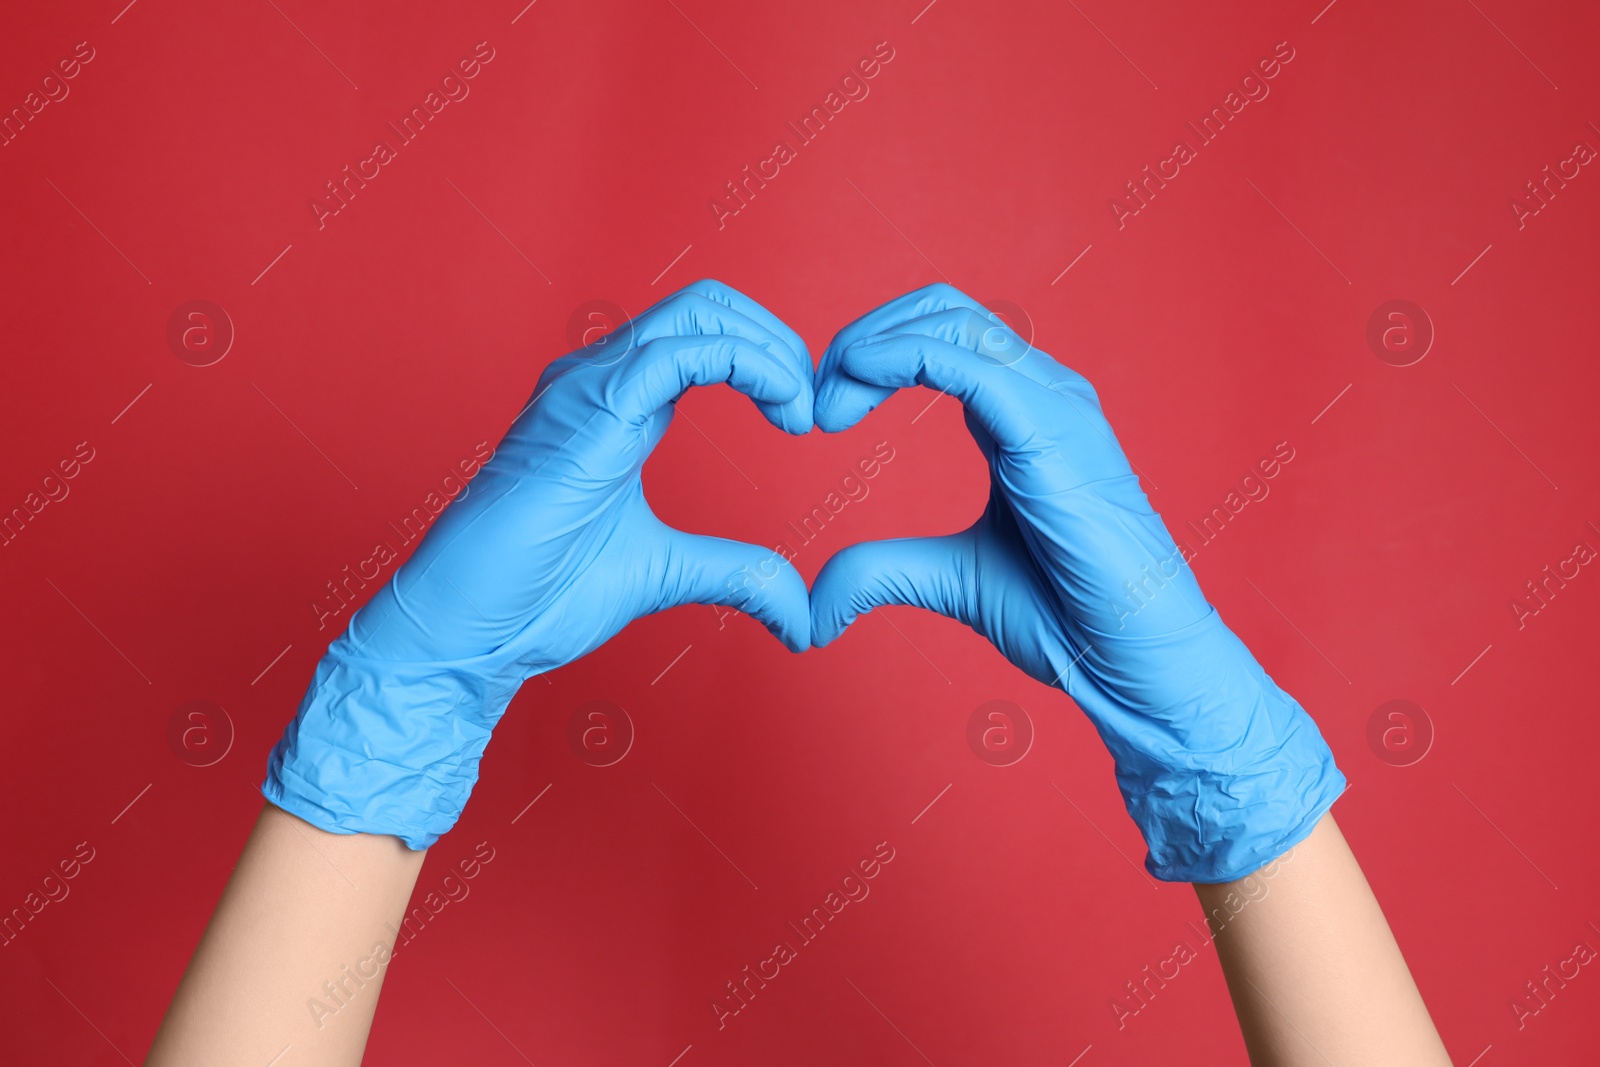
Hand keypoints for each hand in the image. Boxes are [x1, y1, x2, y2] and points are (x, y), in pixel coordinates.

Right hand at [264, 280, 813, 848]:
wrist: (468, 634)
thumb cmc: (538, 597)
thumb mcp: (666, 574)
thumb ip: (735, 575)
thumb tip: (802, 612)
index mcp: (618, 404)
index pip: (704, 332)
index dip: (769, 357)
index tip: (806, 418)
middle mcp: (599, 380)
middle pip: (707, 303)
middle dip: (778, 340)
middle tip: (813, 406)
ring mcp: (585, 389)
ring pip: (695, 313)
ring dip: (769, 349)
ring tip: (800, 408)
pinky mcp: (582, 415)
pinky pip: (675, 354)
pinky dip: (744, 364)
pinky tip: (780, 412)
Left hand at [809, 284, 1344, 882]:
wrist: (1130, 660)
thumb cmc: (1065, 617)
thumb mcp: (950, 579)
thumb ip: (882, 571)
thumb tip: (813, 606)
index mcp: (1023, 415)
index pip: (942, 336)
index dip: (871, 354)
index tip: (821, 412)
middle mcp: (1044, 394)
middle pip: (943, 309)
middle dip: (864, 337)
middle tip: (814, 399)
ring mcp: (1055, 404)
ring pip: (953, 319)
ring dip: (871, 344)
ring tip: (827, 403)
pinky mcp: (1053, 430)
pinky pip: (966, 361)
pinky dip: (897, 356)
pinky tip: (853, 383)